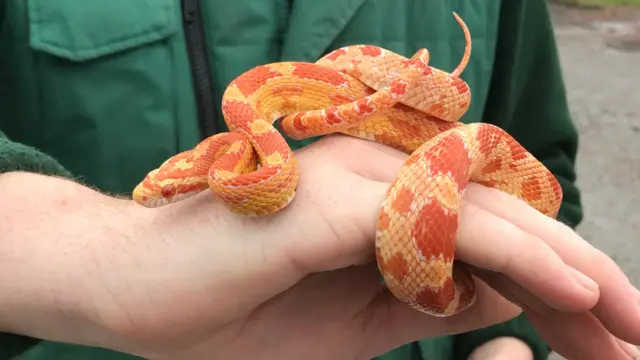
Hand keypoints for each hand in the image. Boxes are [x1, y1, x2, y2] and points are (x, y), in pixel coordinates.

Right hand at [2, 135, 636, 359]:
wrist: (140, 294)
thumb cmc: (238, 314)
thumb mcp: (358, 324)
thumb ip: (426, 299)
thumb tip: (493, 297)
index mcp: (386, 212)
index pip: (490, 244)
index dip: (555, 290)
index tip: (607, 341)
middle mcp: (381, 182)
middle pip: (504, 227)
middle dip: (579, 280)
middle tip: (639, 332)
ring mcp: (359, 185)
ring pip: (487, 218)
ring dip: (564, 266)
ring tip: (626, 317)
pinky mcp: (336, 202)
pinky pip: (442, 224)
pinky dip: (511, 252)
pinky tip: (573, 288)